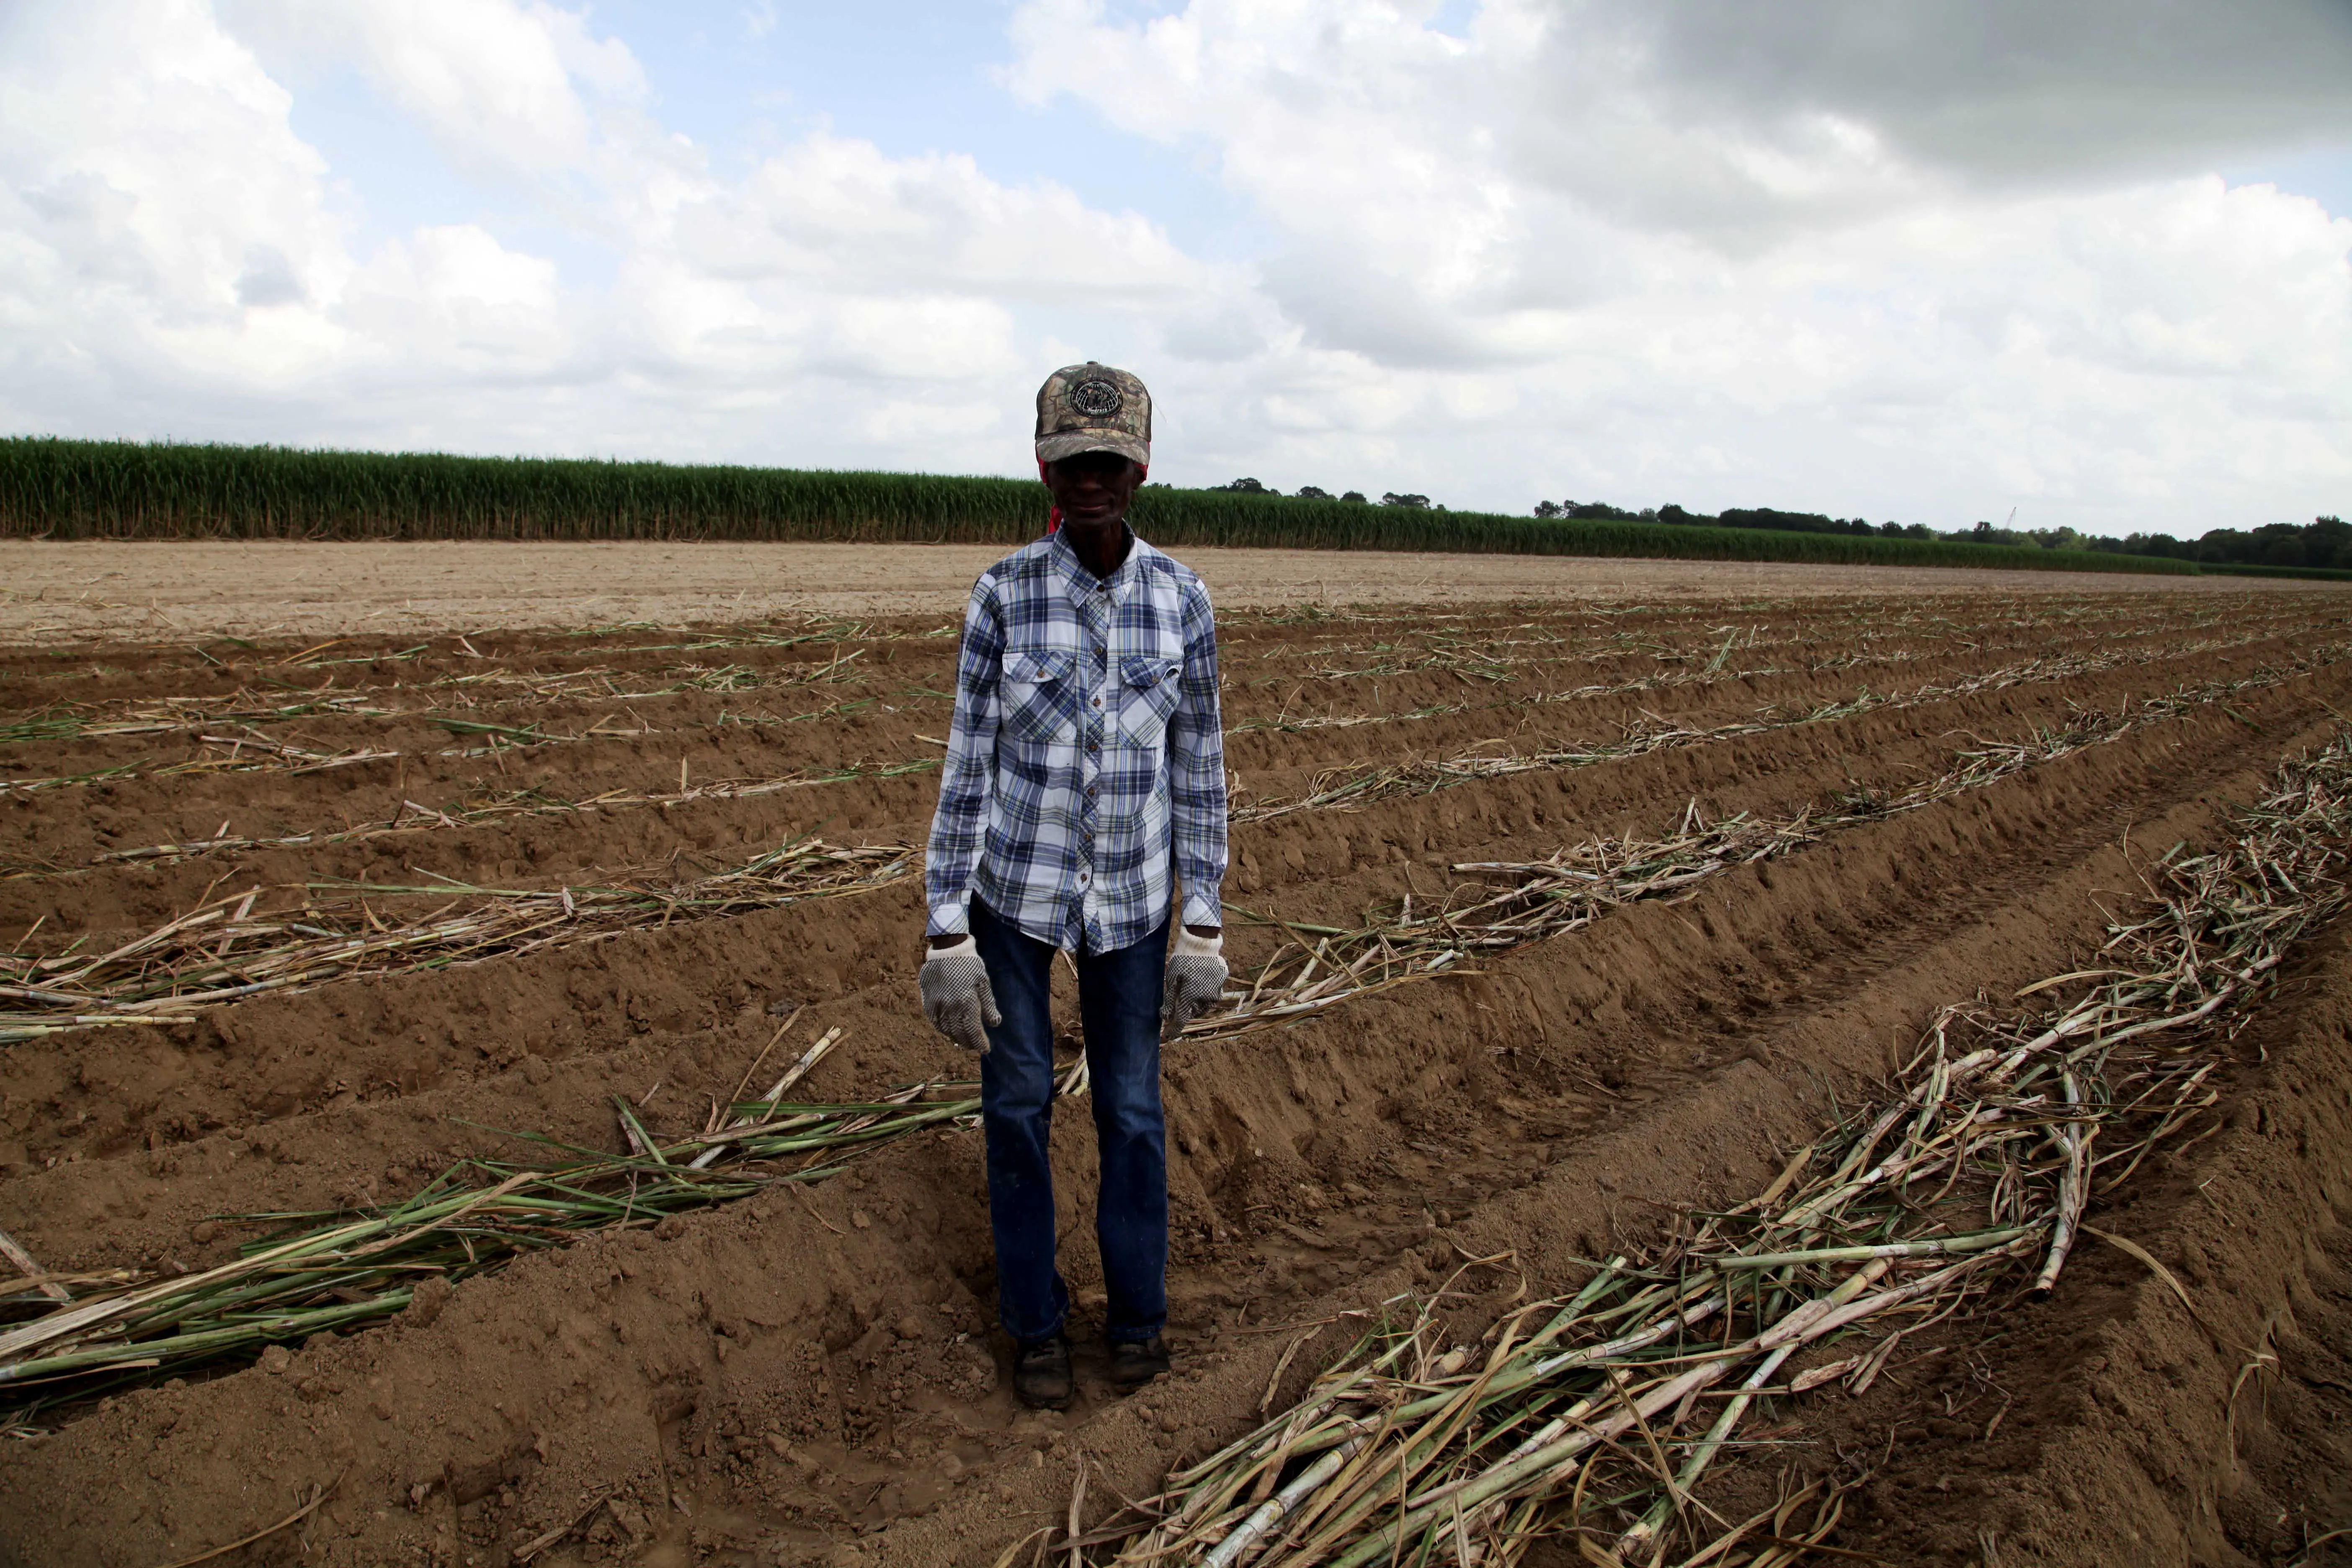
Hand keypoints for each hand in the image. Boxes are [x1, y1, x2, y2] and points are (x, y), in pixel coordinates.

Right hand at [920, 936, 1000, 1053]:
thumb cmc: (970, 964)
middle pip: (959, 1033)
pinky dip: (942, 1029)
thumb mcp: (984, 982)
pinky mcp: (927, 1001)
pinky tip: (948, 1031)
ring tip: (964, 1042)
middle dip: (969, 1043)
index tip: (986, 1049)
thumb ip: (988, 1004)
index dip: (980, 1043)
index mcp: (967, 1003)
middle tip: (975, 1047)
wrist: (947, 949)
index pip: (973, 1031)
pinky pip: (934, 1021)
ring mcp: (937, 1005)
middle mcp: (950, 1007)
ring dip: (956, 1038)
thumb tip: (995, 1024)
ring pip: (946, 1030)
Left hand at [1160, 926, 1226, 1042]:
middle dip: (1184, 1011)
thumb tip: (1166, 1018)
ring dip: (1195, 1002)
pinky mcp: (1222, 982)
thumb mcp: (1171, 980)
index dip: (1173, 1030)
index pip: (1181, 1021)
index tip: (1166, 1037)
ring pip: (1204, 1004)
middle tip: (1177, 1000)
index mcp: (1191, 999)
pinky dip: (1204, 990)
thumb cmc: (1182, 961)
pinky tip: (1199, 978)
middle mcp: (1206, 999)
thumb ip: (1169, 1001)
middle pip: (1192, 1012)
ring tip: (1189, 986)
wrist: (1201, 942)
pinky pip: (1212, 992)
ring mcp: (1216, 991)